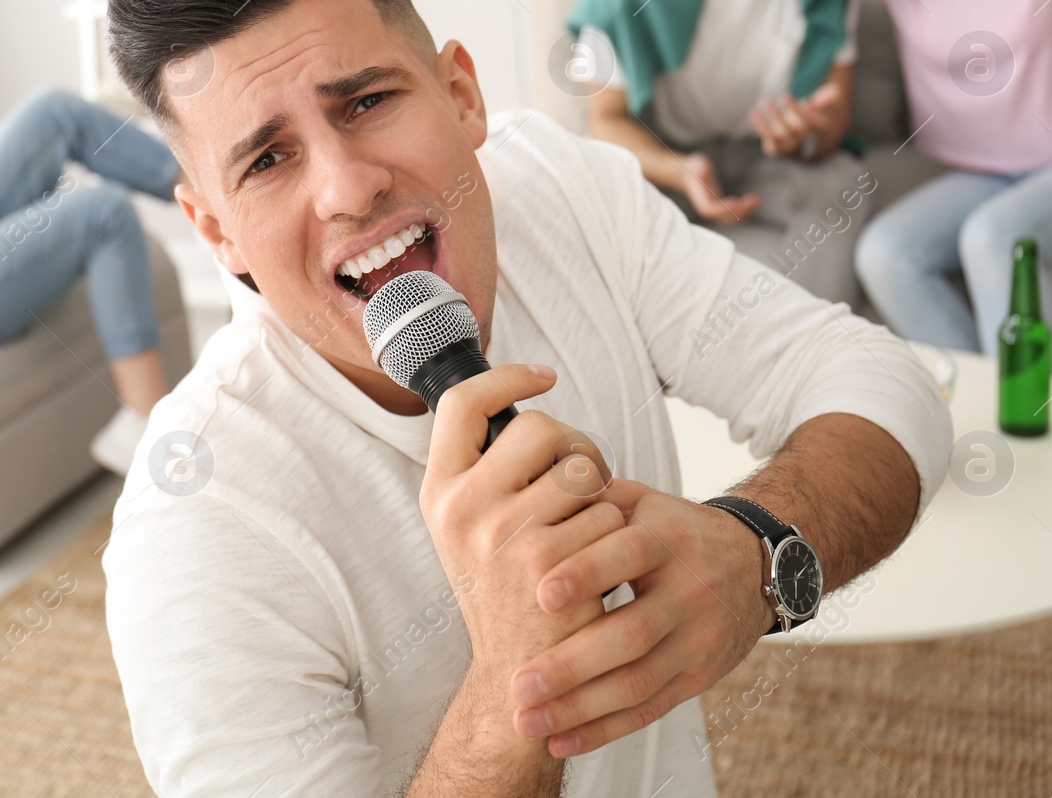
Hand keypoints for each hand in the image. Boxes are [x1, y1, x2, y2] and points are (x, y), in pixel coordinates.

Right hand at [419, 364, 618, 708]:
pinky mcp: (546, 560)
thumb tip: (525, 403)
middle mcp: (460, 508)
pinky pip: (605, 510)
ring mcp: (500, 534)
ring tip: (589, 524)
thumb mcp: (471, 528)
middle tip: (581, 481)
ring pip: (580, 468)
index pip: (461, 403)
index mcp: (439, 492)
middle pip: (538, 427)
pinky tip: (599, 560)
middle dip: (575, 447)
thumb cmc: (509, 591)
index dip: (507, 378)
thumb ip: (488, 471)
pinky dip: (613, 529)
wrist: (522, 675)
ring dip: (598, 491)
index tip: (544, 376)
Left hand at [508, 478, 774, 756]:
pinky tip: (561, 741)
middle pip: (632, 634)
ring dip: (579, 708)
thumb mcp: (641, 502)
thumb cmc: (673, 530)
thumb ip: (589, 500)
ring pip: (638, 681)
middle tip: (519, 684)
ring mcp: (698, 639)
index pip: (630, 554)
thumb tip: (528, 499)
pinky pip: (650, 709)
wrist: (753, 564)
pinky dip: (604, 730)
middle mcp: (690, 591)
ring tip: (528, 720)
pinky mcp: (699, 676)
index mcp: (668, 538)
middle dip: (572, 664)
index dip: (587, 572)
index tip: (541, 594)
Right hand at [680, 153, 758, 224]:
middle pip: (724, 217)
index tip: (734, 201)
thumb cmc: (693, 169)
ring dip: (746, 212)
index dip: (723, 208)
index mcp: (701, 200)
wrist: (690, 175)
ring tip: (757, 201)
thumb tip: (702, 170)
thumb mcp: (696, 165)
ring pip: (731, 218)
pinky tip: (754, 202)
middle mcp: (708, 209)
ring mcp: (716, 210)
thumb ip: (699, 169)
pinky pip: (735, 214)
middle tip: (754, 200)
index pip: (711, 209)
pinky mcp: (722, 208)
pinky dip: (745, 210)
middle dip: (740, 210)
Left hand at [748, 81, 842, 158]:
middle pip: (800, 130)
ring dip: (774, 117)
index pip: (817, 124)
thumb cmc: (806, 116)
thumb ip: (824, 99)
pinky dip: (760, 127)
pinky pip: (767, 140)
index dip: (811, 115)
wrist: (793, 137)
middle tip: (784, 95)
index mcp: (819, 131)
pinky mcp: (775, 149)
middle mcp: (804, 141)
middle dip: (792, 111)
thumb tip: (835, 90)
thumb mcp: (817, 106)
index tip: (806, 103)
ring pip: (782, 135)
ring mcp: (789, 147)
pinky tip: (754, 113)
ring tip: (766, 102)